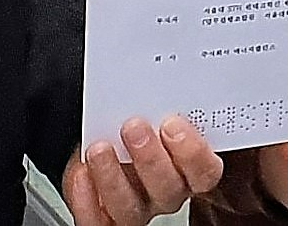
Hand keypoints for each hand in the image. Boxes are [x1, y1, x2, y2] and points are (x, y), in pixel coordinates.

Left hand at [65, 116, 221, 225]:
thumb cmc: (134, 119)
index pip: (205, 171)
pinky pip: (97, 221)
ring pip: (131, 209)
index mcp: (188, 166)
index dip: (192, 153)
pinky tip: (82, 172)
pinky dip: (85, 199)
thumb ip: (159, 102)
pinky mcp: (106, 216)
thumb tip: (156, 77)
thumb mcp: (151, 105)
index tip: (173, 124)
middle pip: (169, 190)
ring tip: (100, 148)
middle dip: (150, 159)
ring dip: (113, 177)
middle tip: (134, 126)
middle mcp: (166, 191)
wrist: (102, 138)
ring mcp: (137, 207)